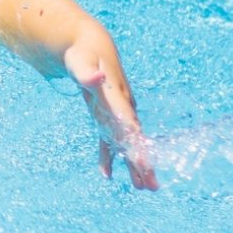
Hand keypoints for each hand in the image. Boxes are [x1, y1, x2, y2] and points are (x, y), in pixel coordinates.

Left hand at [64, 38, 158, 189]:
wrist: (88, 45)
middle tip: (153, 187)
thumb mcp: (79, 61)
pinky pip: (109, 139)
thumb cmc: (82, 53)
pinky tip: (107, 174)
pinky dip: (108, 155)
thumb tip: (95, 79)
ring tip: (143, 188)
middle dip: (143, 162)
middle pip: (134, 139)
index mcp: (117, 97)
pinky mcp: (105, 114)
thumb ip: (86, 73)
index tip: (146, 164)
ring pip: (126, 143)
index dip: (138, 144)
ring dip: (133, 164)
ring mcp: (115, 112)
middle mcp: (121, 108)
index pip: (130, 125)